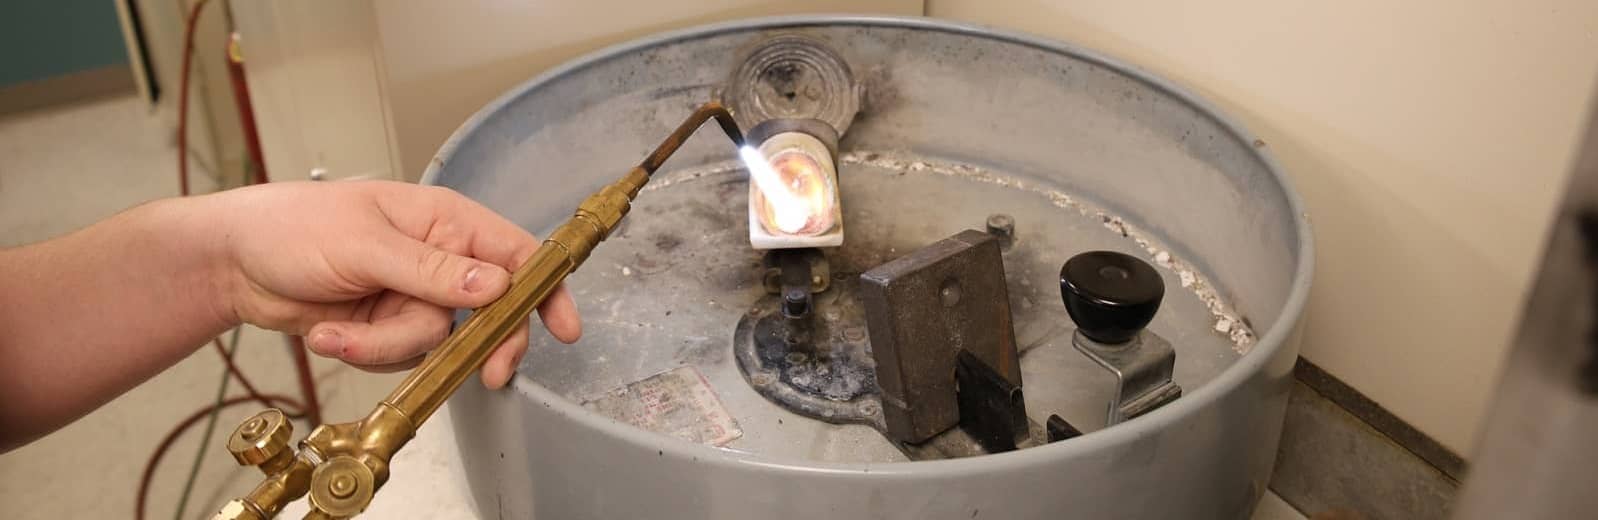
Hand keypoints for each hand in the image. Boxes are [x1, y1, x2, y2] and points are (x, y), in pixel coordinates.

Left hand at [207, 180, 580, 387]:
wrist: (234, 262)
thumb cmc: (294, 226)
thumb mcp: (366, 244)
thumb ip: (434, 269)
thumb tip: (498, 284)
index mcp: (445, 222)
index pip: (516, 254)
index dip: (547, 289)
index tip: (564, 327)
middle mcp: (439, 260)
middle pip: (488, 313)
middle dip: (477, 344)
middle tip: (486, 374)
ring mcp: (413, 296)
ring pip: (435, 343)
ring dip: (384, 345)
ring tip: (335, 327)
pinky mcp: (387, 327)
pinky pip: (400, 357)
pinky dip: (363, 352)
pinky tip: (327, 331)